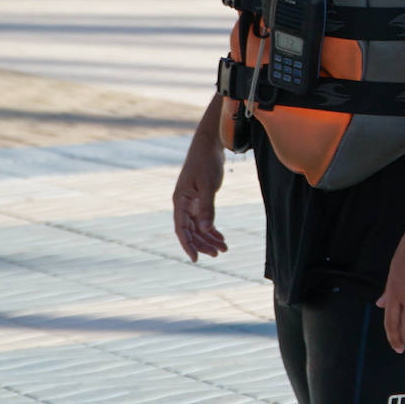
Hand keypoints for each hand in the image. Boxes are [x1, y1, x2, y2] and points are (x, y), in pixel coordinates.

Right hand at [172, 127, 227, 260]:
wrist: (209, 145)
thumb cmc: (206, 162)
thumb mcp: (208, 184)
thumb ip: (207, 207)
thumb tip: (207, 229)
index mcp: (180, 201)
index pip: (181, 229)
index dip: (187, 245)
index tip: (195, 259)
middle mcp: (183, 204)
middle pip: (191, 231)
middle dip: (203, 243)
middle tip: (219, 254)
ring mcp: (191, 202)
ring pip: (199, 226)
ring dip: (209, 238)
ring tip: (224, 248)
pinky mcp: (200, 199)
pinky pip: (204, 219)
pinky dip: (212, 229)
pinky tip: (221, 237)